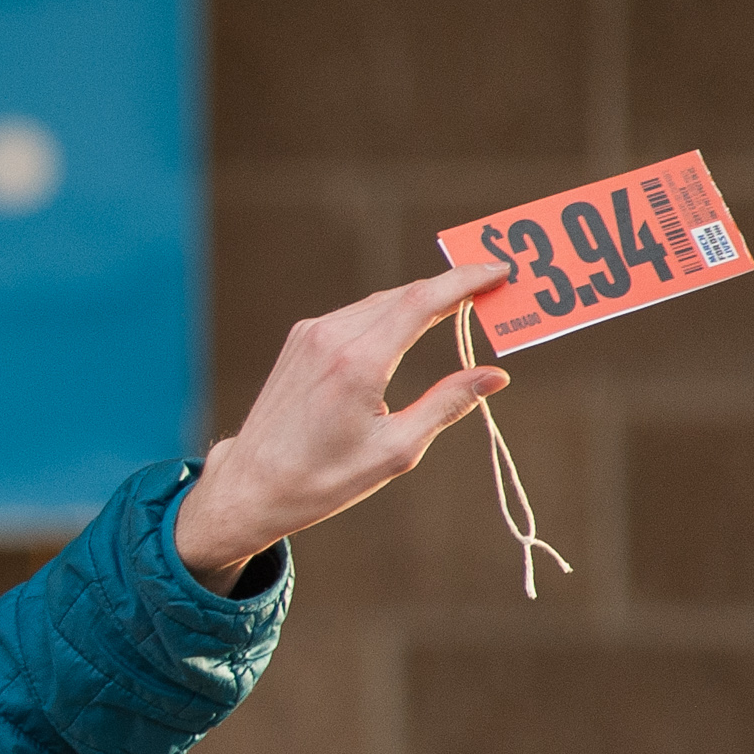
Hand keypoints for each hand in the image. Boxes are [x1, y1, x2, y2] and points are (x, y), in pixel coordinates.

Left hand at [175, 262, 514, 588]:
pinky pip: (356, 315)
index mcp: (357, 363)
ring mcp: (310, 335)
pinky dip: (391, 313)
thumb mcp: (395, 450)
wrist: (251, 484)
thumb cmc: (323, 478)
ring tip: (463, 304)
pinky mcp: (300, 341)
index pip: (422, 301)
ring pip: (380, 303)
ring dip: (422, 299)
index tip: (501, 269)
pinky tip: (413, 322)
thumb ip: (446, 404)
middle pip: (404, 296)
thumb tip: (494, 375)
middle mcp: (330, 338)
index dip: (466, 280)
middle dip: (452, 287)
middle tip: (495, 289)